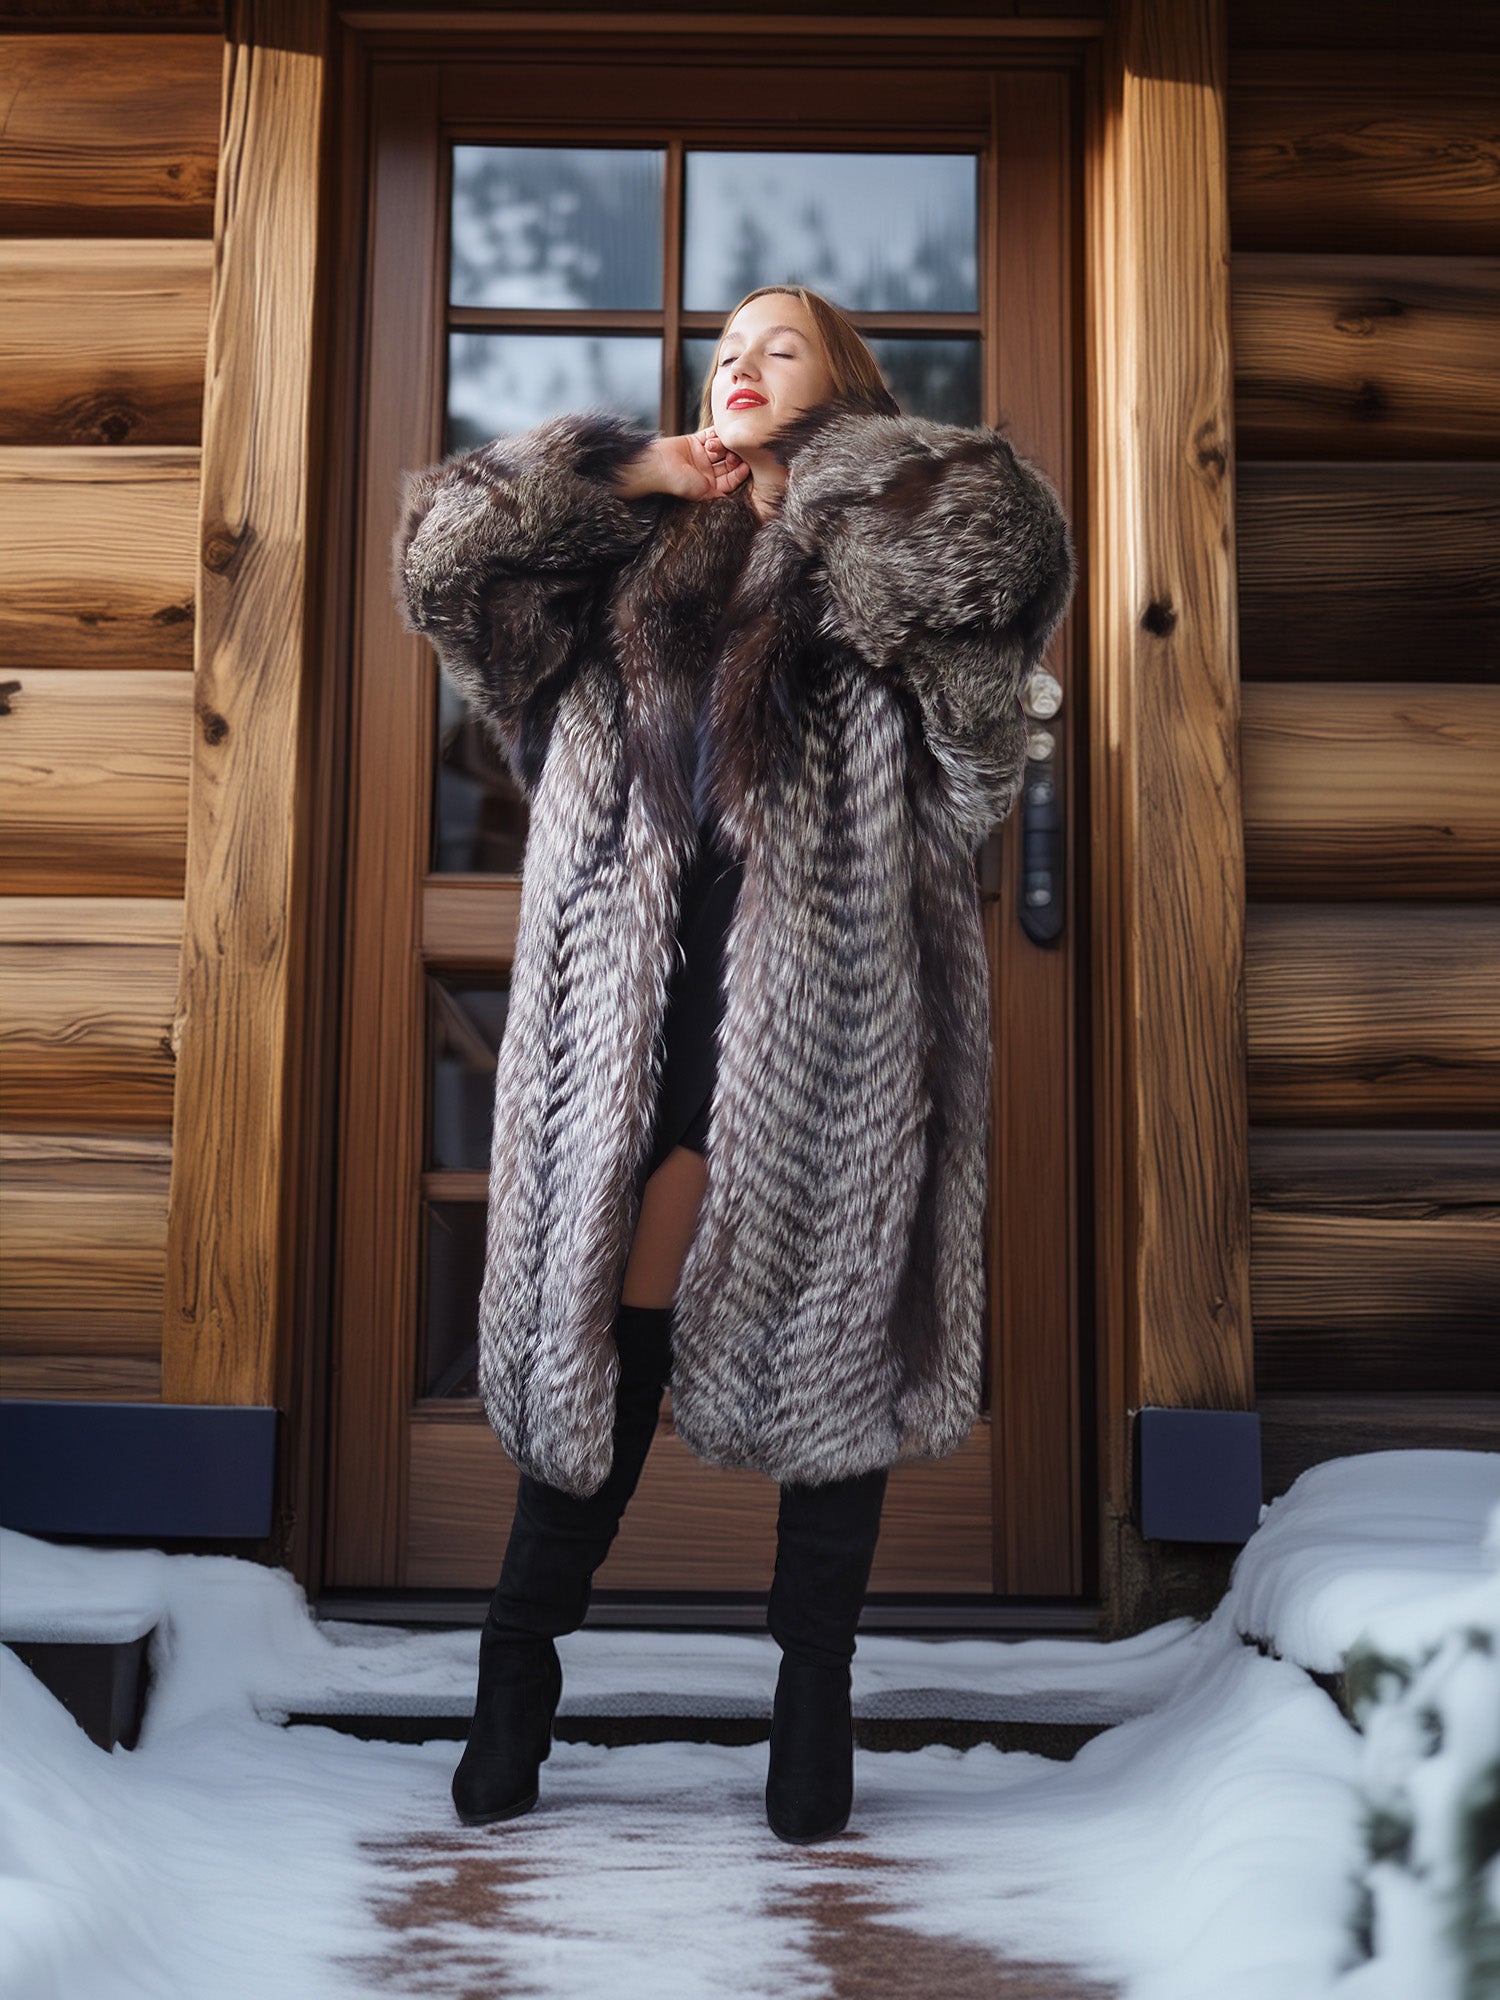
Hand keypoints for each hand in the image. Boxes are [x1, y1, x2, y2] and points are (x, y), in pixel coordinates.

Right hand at [615, 428, 750, 502]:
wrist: (656, 466)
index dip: (739, 472)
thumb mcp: (702, 493)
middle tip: (734, 454)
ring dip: (721, 446)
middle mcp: (706, 472)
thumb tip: (736, 500)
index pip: (730, 479)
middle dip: (733, 457)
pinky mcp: (694, 442)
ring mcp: (700, 457)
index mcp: (708, 486)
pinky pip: (710, 435)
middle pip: (728, 463)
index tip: (745, 466)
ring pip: (720, 449)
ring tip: (715, 446)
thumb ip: (719, 494)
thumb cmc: (676, 483)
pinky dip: (714, 434)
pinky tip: (715, 435)